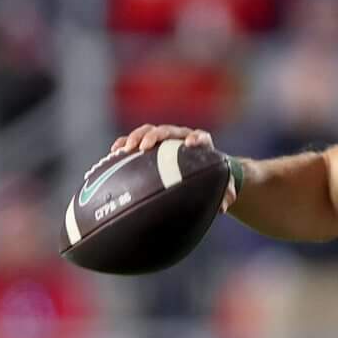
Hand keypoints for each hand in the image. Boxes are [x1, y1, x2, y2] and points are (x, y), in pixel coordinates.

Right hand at [104, 124, 235, 208]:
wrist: (201, 171)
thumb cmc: (212, 178)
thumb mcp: (221, 186)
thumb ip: (225, 194)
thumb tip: (224, 207)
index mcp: (200, 143)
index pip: (200, 137)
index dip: (196, 138)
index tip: (190, 143)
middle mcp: (180, 137)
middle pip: (167, 130)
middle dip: (154, 136)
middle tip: (143, 146)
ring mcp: (164, 139)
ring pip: (148, 131)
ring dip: (135, 137)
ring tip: (124, 150)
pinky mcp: (150, 146)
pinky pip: (134, 141)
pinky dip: (124, 145)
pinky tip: (112, 154)